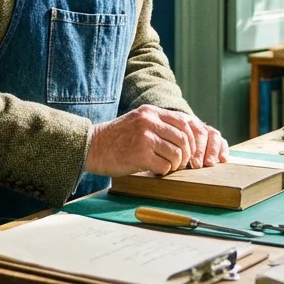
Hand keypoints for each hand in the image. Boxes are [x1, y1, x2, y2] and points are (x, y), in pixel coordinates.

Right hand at [84, 105, 228, 176]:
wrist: (91, 147)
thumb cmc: (115, 138)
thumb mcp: (137, 121)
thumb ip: (158, 124)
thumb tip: (185, 137)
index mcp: (150, 112)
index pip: (184, 122)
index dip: (192, 139)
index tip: (190, 150)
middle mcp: (149, 121)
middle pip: (184, 139)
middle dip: (187, 154)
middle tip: (182, 163)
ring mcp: (145, 137)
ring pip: (176, 154)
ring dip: (175, 165)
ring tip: (167, 167)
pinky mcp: (141, 155)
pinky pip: (164, 166)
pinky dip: (163, 171)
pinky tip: (154, 170)